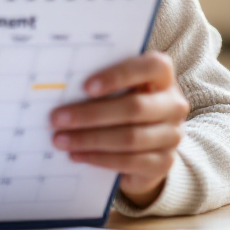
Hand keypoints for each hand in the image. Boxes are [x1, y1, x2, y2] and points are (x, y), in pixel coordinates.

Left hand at [49, 52, 189, 207]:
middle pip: (134, 108)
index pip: (150, 67)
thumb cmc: (119, 101)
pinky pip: (130, 161)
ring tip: (60, 140)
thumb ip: (98, 82)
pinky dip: (99, 158)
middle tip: (56, 118)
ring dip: (89, 140)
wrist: (143, 143)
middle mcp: (173, 104)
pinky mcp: (164, 162)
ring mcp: (172, 135)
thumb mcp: (114, 87)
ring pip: (130, 138)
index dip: (118, 76)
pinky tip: (77, 155)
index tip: (85, 87)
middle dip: (90, 114)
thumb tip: (59, 87)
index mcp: (162, 76)